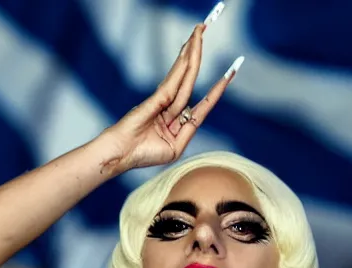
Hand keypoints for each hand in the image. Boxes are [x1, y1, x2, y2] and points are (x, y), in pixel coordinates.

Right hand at [102, 24, 241, 173]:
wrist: (120, 154)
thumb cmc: (143, 155)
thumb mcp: (173, 149)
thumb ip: (186, 132)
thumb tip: (195, 114)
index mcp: (177, 125)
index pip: (202, 105)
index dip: (216, 90)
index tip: (230, 74)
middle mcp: (171, 109)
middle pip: (189, 80)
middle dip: (196, 56)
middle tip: (203, 28)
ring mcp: (162, 102)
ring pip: (182, 75)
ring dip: (191, 52)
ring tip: (199, 30)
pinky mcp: (155, 99)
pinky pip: (173, 82)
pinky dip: (181, 68)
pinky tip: (189, 52)